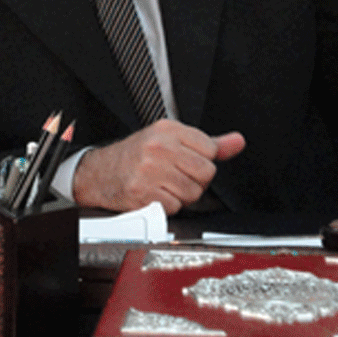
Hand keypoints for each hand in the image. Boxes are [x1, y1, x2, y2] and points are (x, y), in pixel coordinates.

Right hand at [71, 119, 245, 214]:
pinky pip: (175, 207)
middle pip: (205, 173)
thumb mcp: (170, 140)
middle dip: (194, 181)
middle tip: (174, 176)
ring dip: (182, 196)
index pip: (210, 150)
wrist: (99, 173)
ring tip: (164, 186)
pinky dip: (168, 207)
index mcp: (168, 129)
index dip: (201, 161)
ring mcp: (149, 170)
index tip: (186, 162)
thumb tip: (238, 141)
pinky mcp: (142, 193)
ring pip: (193, 193)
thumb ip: (208, 143)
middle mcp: (158, 146)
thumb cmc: (137, 156)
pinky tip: (155, 196)